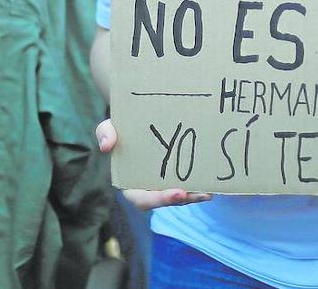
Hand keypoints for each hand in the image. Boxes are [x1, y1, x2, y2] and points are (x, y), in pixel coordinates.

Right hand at [95, 118, 212, 210]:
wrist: (139, 118)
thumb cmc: (120, 127)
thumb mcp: (108, 127)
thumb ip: (105, 133)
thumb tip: (106, 146)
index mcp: (130, 184)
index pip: (142, 200)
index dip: (158, 200)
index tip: (176, 193)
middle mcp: (148, 188)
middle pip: (165, 201)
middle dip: (182, 200)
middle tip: (199, 194)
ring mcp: (163, 183)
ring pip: (180, 196)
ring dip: (194, 196)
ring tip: (209, 192)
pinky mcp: (176, 175)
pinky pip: (188, 184)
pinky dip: (200, 185)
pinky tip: (212, 182)